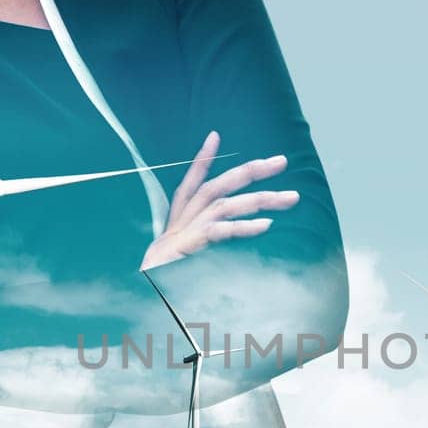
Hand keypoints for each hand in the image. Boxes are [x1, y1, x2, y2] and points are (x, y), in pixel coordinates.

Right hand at [140, 131, 299, 269]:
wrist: (136, 291)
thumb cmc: (158, 276)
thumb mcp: (175, 257)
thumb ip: (196, 244)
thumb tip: (218, 242)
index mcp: (178, 219)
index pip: (191, 182)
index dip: (203, 159)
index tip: (215, 136)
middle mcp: (182, 220)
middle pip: (219, 186)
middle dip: (251, 171)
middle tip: (282, 161)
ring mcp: (186, 231)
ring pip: (226, 205)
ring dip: (261, 199)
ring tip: (291, 198)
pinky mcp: (189, 246)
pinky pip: (220, 231)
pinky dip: (243, 227)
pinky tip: (266, 225)